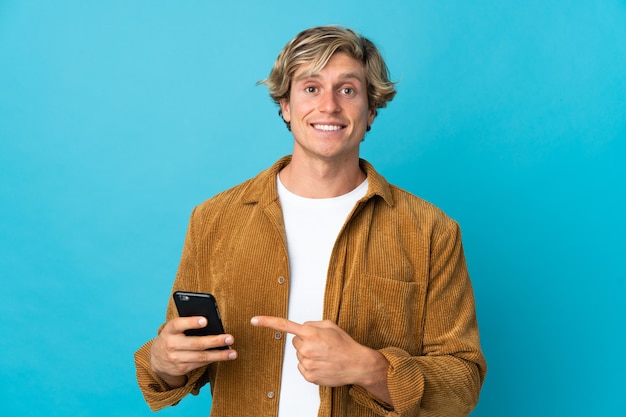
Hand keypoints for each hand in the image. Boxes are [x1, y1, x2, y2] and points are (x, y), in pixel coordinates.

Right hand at [150, 316, 236, 387]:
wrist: (156, 358)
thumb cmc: (173, 336)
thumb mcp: (174, 329)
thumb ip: (188, 324)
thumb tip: (212, 322)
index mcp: (169, 330)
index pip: (179, 324)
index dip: (192, 322)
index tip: (205, 320)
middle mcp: (171, 345)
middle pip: (196, 343)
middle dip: (215, 341)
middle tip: (230, 338)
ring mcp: (176, 358)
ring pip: (201, 357)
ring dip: (219, 355)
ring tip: (233, 353)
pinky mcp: (182, 368)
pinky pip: (200, 364)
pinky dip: (213, 359)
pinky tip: (224, 356)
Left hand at [250, 316, 391, 404]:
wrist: (357, 364)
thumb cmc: (345, 345)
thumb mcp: (330, 325)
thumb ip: (312, 324)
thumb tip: (302, 328)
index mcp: (311, 333)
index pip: (284, 326)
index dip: (267, 322)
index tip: (254, 320)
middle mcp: (306, 348)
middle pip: (295, 342)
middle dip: (304, 341)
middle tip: (320, 344)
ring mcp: (307, 363)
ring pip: (299, 355)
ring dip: (308, 354)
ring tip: (324, 355)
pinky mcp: (309, 375)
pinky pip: (302, 367)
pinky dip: (310, 365)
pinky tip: (322, 364)